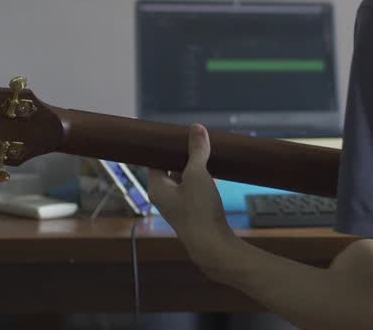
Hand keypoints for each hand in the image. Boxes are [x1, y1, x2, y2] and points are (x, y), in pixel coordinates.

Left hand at [148, 123, 238, 278]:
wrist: (212, 244)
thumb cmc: (198, 210)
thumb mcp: (198, 174)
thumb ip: (197, 151)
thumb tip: (196, 128)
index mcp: (157, 188)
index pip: (155, 161)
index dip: (166, 148)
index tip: (176, 137)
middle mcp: (164, 198)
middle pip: (170, 170)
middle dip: (183, 157)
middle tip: (196, 142)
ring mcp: (178, 207)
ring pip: (184, 181)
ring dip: (195, 169)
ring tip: (208, 155)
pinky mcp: (193, 213)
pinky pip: (194, 191)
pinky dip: (202, 181)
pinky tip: (216, 175)